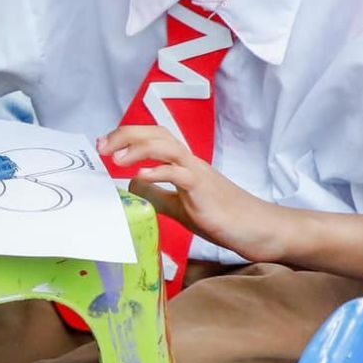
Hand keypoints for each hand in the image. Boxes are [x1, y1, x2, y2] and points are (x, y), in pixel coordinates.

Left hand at [97, 125, 291, 263]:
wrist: (260, 229)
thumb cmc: (224, 218)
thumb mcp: (181, 207)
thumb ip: (157, 195)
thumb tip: (131, 184)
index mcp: (183, 164)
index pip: (153, 137)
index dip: (127, 136)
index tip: (103, 145)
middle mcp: (190, 162)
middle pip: (157, 133)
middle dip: (125, 135)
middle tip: (101, 147)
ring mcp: (199, 174)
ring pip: (167, 146)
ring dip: (138, 148)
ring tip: (116, 158)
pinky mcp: (206, 191)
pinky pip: (181, 174)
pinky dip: (160, 171)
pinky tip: (141, 176)